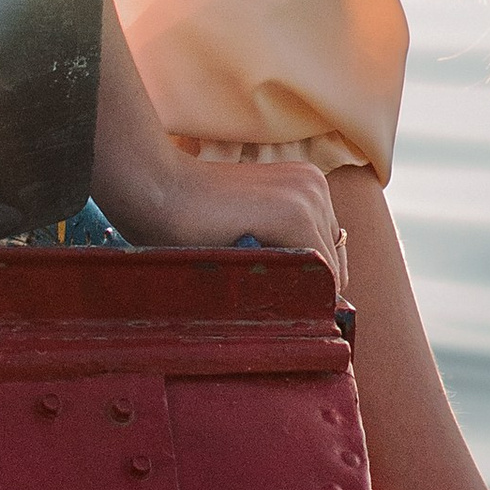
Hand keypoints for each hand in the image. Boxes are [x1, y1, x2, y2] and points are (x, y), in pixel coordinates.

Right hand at [97, 138, 345, 284]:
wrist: (155, 188)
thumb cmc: (190, 218)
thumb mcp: (251, 230)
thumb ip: (283, 251)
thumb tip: (321, 303)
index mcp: (306, 186)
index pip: (330, 254)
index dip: (305, 283)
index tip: (272, 292)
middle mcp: (316, 186)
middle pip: (333, 266)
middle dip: (302, 289)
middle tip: (255, 288)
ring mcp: (309, 197)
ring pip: (326, 276)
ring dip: (294, 291)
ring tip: (247, 278)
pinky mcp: (296, 214)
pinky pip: (317, 277)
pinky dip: (291, 292)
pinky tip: (252, 280)